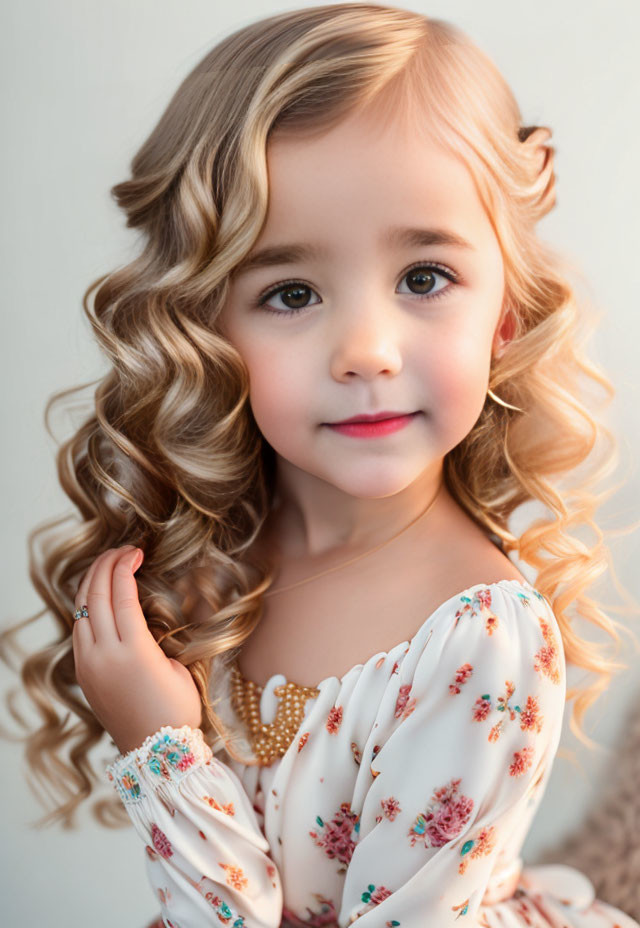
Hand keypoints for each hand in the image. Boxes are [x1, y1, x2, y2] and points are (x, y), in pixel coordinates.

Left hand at [72, 545, 202, 755]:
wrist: (155, 753)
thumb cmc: (177, 711)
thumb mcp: (176, 668)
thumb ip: (153, 640)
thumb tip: (139, 627)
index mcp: (134, 651)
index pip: (121, 596)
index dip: (126, 568)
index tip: (135, 552)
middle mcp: (105, 655)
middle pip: (95, 597)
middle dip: (106, 566)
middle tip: (121, 551)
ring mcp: (89, 665)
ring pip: (81, 612)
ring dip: (92, 583)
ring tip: (107, 566)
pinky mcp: (84, 674)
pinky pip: (79, 630)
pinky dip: (86, 607)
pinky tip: (97, 597)